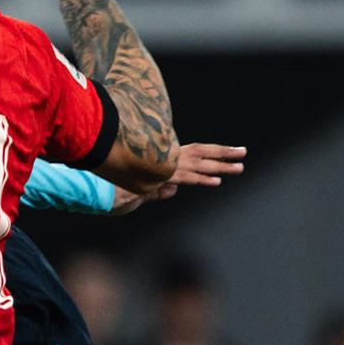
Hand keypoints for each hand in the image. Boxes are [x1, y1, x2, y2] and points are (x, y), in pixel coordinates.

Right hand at [109, 143, 243, 213]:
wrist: (100, 172)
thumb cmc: (114, 177)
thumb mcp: (140, 187)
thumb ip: (158, 190)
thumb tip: (173, 191)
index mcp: (163, 157)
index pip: (192, 153)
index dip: (210, 153)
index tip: (226, 153)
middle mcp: (167, 158)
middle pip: (201, 153)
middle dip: (223, 154)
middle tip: (243, 152)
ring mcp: (166, 164)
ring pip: (198, 164)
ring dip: (221, 166)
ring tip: (240, 167)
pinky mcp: (161, 173)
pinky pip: (185, 176)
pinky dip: (202, 178)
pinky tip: (217, 181)